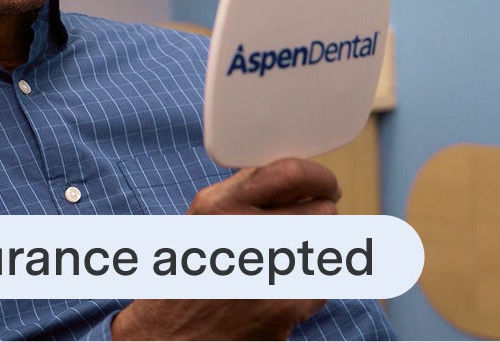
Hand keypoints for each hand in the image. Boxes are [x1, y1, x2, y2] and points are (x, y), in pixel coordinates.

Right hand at [111, 158, 340, 339]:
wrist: (171, 331)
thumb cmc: (189, 267)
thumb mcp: (202, 216)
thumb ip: (244, 192)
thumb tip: (297, 177)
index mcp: (220, 205)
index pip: (291, 174)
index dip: (319, 177)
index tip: (324, 185)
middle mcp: (243, 234)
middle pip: (321, 210)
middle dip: (321, 214)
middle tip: (311, 221)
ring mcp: (266, 273)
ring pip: (329, 245)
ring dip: (320, 246)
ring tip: (293, 254)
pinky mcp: (284, 308)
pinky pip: (322, 283)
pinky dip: (312, 282)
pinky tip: (287, 284)